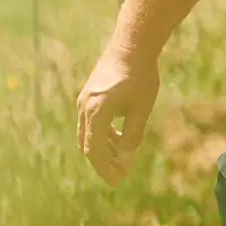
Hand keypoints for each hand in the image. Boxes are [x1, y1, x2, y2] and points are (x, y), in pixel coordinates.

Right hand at [76, 42, 159, 184]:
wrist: (132, 44)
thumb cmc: (141, 76)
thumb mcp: (141, 109)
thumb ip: (132, 137)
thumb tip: (123, 162)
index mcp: (96, 112)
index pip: (94, 150)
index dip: (105, 168)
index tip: (116, 181)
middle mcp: (84, 107)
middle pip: (88, 144)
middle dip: (103, 161)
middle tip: (119, 174)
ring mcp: (84, 100)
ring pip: (88, 134)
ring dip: (102, 148)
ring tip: (120, 160)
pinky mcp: (89, 95)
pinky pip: (90, 122)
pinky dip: (101, 134)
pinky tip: (117, 138)